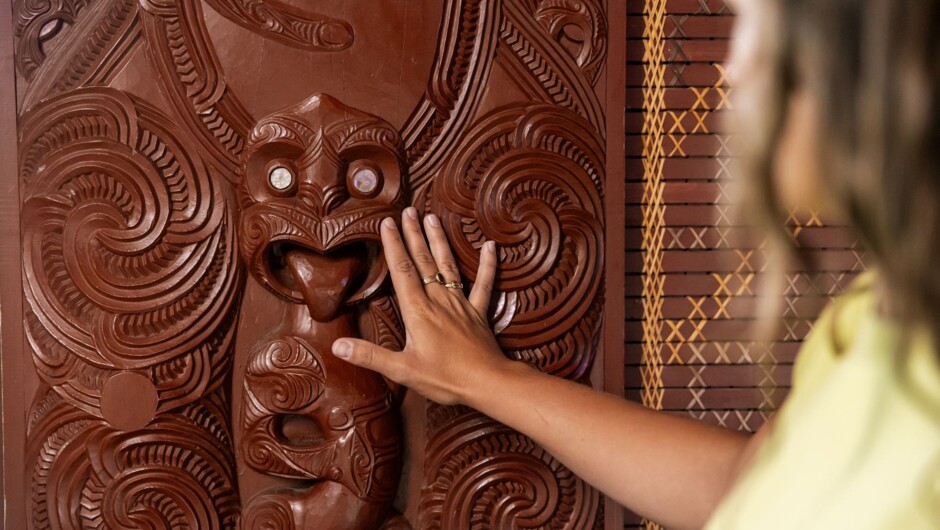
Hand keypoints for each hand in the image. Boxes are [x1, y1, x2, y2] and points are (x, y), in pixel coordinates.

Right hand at [331, 207, 508, 404]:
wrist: (486, 383)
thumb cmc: (445, 378)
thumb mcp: (402, 370)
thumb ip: (370, 356)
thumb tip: (338, 346)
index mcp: (418, 311)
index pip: (402, 271)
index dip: (393, 246)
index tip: (387, 223)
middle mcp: (439, 300)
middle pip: (423, 261)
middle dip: (413, 235)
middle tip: (408, 211)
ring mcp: (460, 304)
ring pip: (448, 266)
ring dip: (439, 241)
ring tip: (433, 218)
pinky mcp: (478, 313)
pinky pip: (484, 284)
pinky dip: (487, 264)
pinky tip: (490, 245)